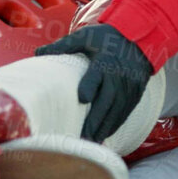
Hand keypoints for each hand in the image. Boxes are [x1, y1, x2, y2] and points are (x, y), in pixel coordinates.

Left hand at [36, 24, 153, 142]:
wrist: (140, 36)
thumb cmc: (107, 37)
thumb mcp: (86, 36)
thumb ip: (64, 45)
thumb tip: (37, 52)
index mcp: (104, 60)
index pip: (96, 75)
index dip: (90, 86)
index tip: (82, 98)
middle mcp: (118, 75)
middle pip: (107, 100)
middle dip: (95, 120)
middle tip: (82, 137)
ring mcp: (130, 85)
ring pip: (117, 110)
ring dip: (105, 127)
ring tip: (91, 142)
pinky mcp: (137, 92)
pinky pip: (126, 111)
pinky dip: (116, 124)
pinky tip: (105, 135)